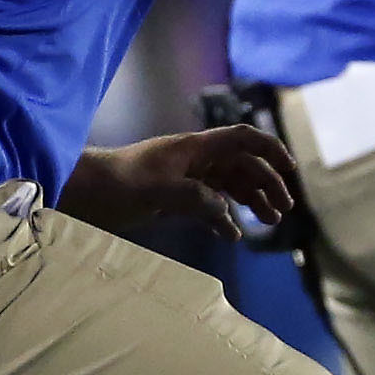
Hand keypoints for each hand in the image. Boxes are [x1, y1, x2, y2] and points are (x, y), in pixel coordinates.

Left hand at [61, 124, 302, 238]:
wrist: (84, 193)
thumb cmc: (118, 184)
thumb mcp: (159, 191)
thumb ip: (197, 200)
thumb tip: (227, 218)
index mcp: (195, 148)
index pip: (243, 138)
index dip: (270, 149)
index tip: (290, 170)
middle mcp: (195, 160)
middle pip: (243, 165)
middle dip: (267, 185)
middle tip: (283, 211)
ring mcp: (186, 179)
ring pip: (230, 186)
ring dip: (252, 202)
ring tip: (269, 223)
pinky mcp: (175, 198)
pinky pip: (211, 205)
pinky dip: (225, 218)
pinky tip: (233, 235)